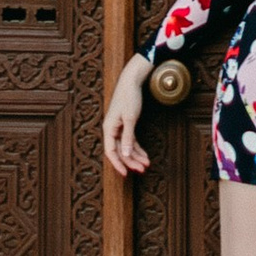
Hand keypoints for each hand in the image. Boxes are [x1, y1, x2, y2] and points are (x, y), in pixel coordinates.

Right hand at [102, 54, 154, 176]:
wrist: (131, 81)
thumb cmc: (129, 97)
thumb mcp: (130, 119)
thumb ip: (127, 138)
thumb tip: (124, 154)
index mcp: (109, 128)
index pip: (110, 151)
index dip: (117, 164)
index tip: (125, 174)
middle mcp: (112, 130)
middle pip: (120, 151)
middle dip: (131, 161)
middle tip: (142, 169)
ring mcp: (119, 127)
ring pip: (126, 146)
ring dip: (136, 155)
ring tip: (146, 164)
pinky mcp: (126, 124)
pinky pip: (130, 140)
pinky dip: (137, 148)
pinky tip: (144, 155)